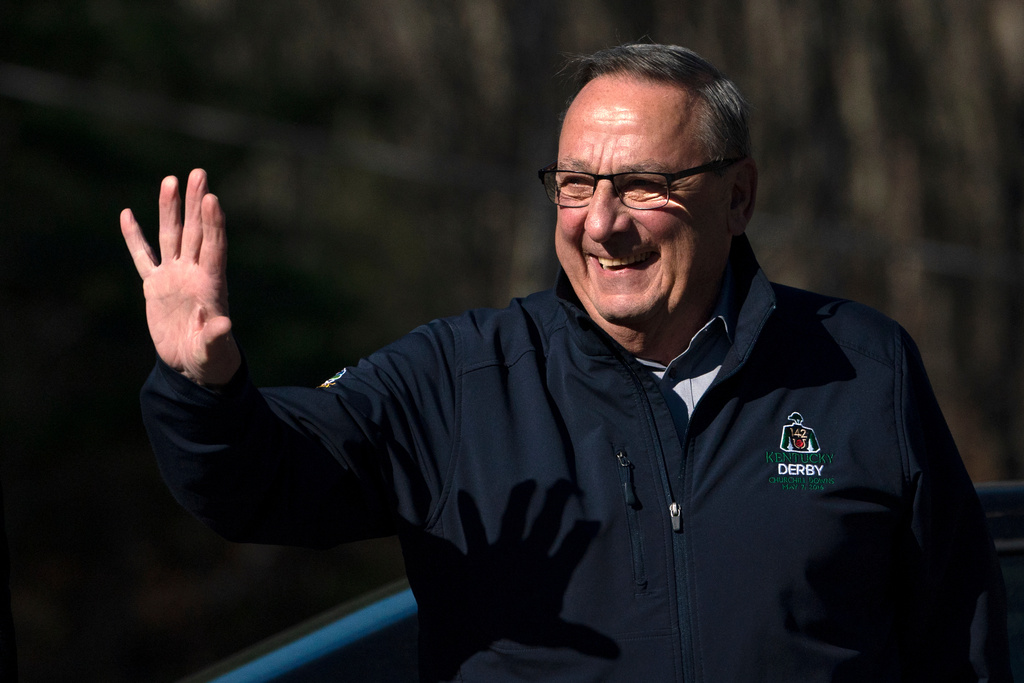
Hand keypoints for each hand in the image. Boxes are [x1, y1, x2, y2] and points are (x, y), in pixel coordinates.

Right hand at [121, 169, 240, 386]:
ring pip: (171, 236)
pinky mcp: (156, 286)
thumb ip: (216, 336)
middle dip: (196, 204)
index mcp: (211, 285)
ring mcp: (174, 277)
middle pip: (195, 232)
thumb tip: (224, 323)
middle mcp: (194, 274)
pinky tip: (127, 214)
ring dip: (171, 209)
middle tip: (198, 174)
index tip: (213, 199)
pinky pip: (142, 257)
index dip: (213, 224)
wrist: (192, 365)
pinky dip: (134, 237)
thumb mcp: (213, 350)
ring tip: (171, 180)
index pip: (214, 248)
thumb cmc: (209, 359)